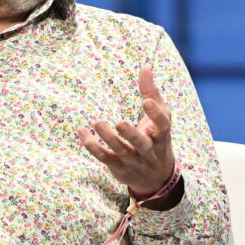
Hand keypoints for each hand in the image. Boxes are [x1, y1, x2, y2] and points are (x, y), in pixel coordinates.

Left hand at [77, 67, 181, 205]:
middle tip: (120, 122)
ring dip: (108, 138)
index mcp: (161, 135)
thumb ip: (152, 92)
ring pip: (120, 151)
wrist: (156, 178)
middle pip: (141, 144)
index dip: (155, 115)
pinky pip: (104, 157)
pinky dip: (92, 146)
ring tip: (97, 123)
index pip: (163, 126)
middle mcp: (149, 150)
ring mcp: (133, 160)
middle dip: (131, 134)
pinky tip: (81, 133)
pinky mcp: (118, 167)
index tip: (146, 102)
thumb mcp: (160, 117)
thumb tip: (145, 66)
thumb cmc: (157, 139)